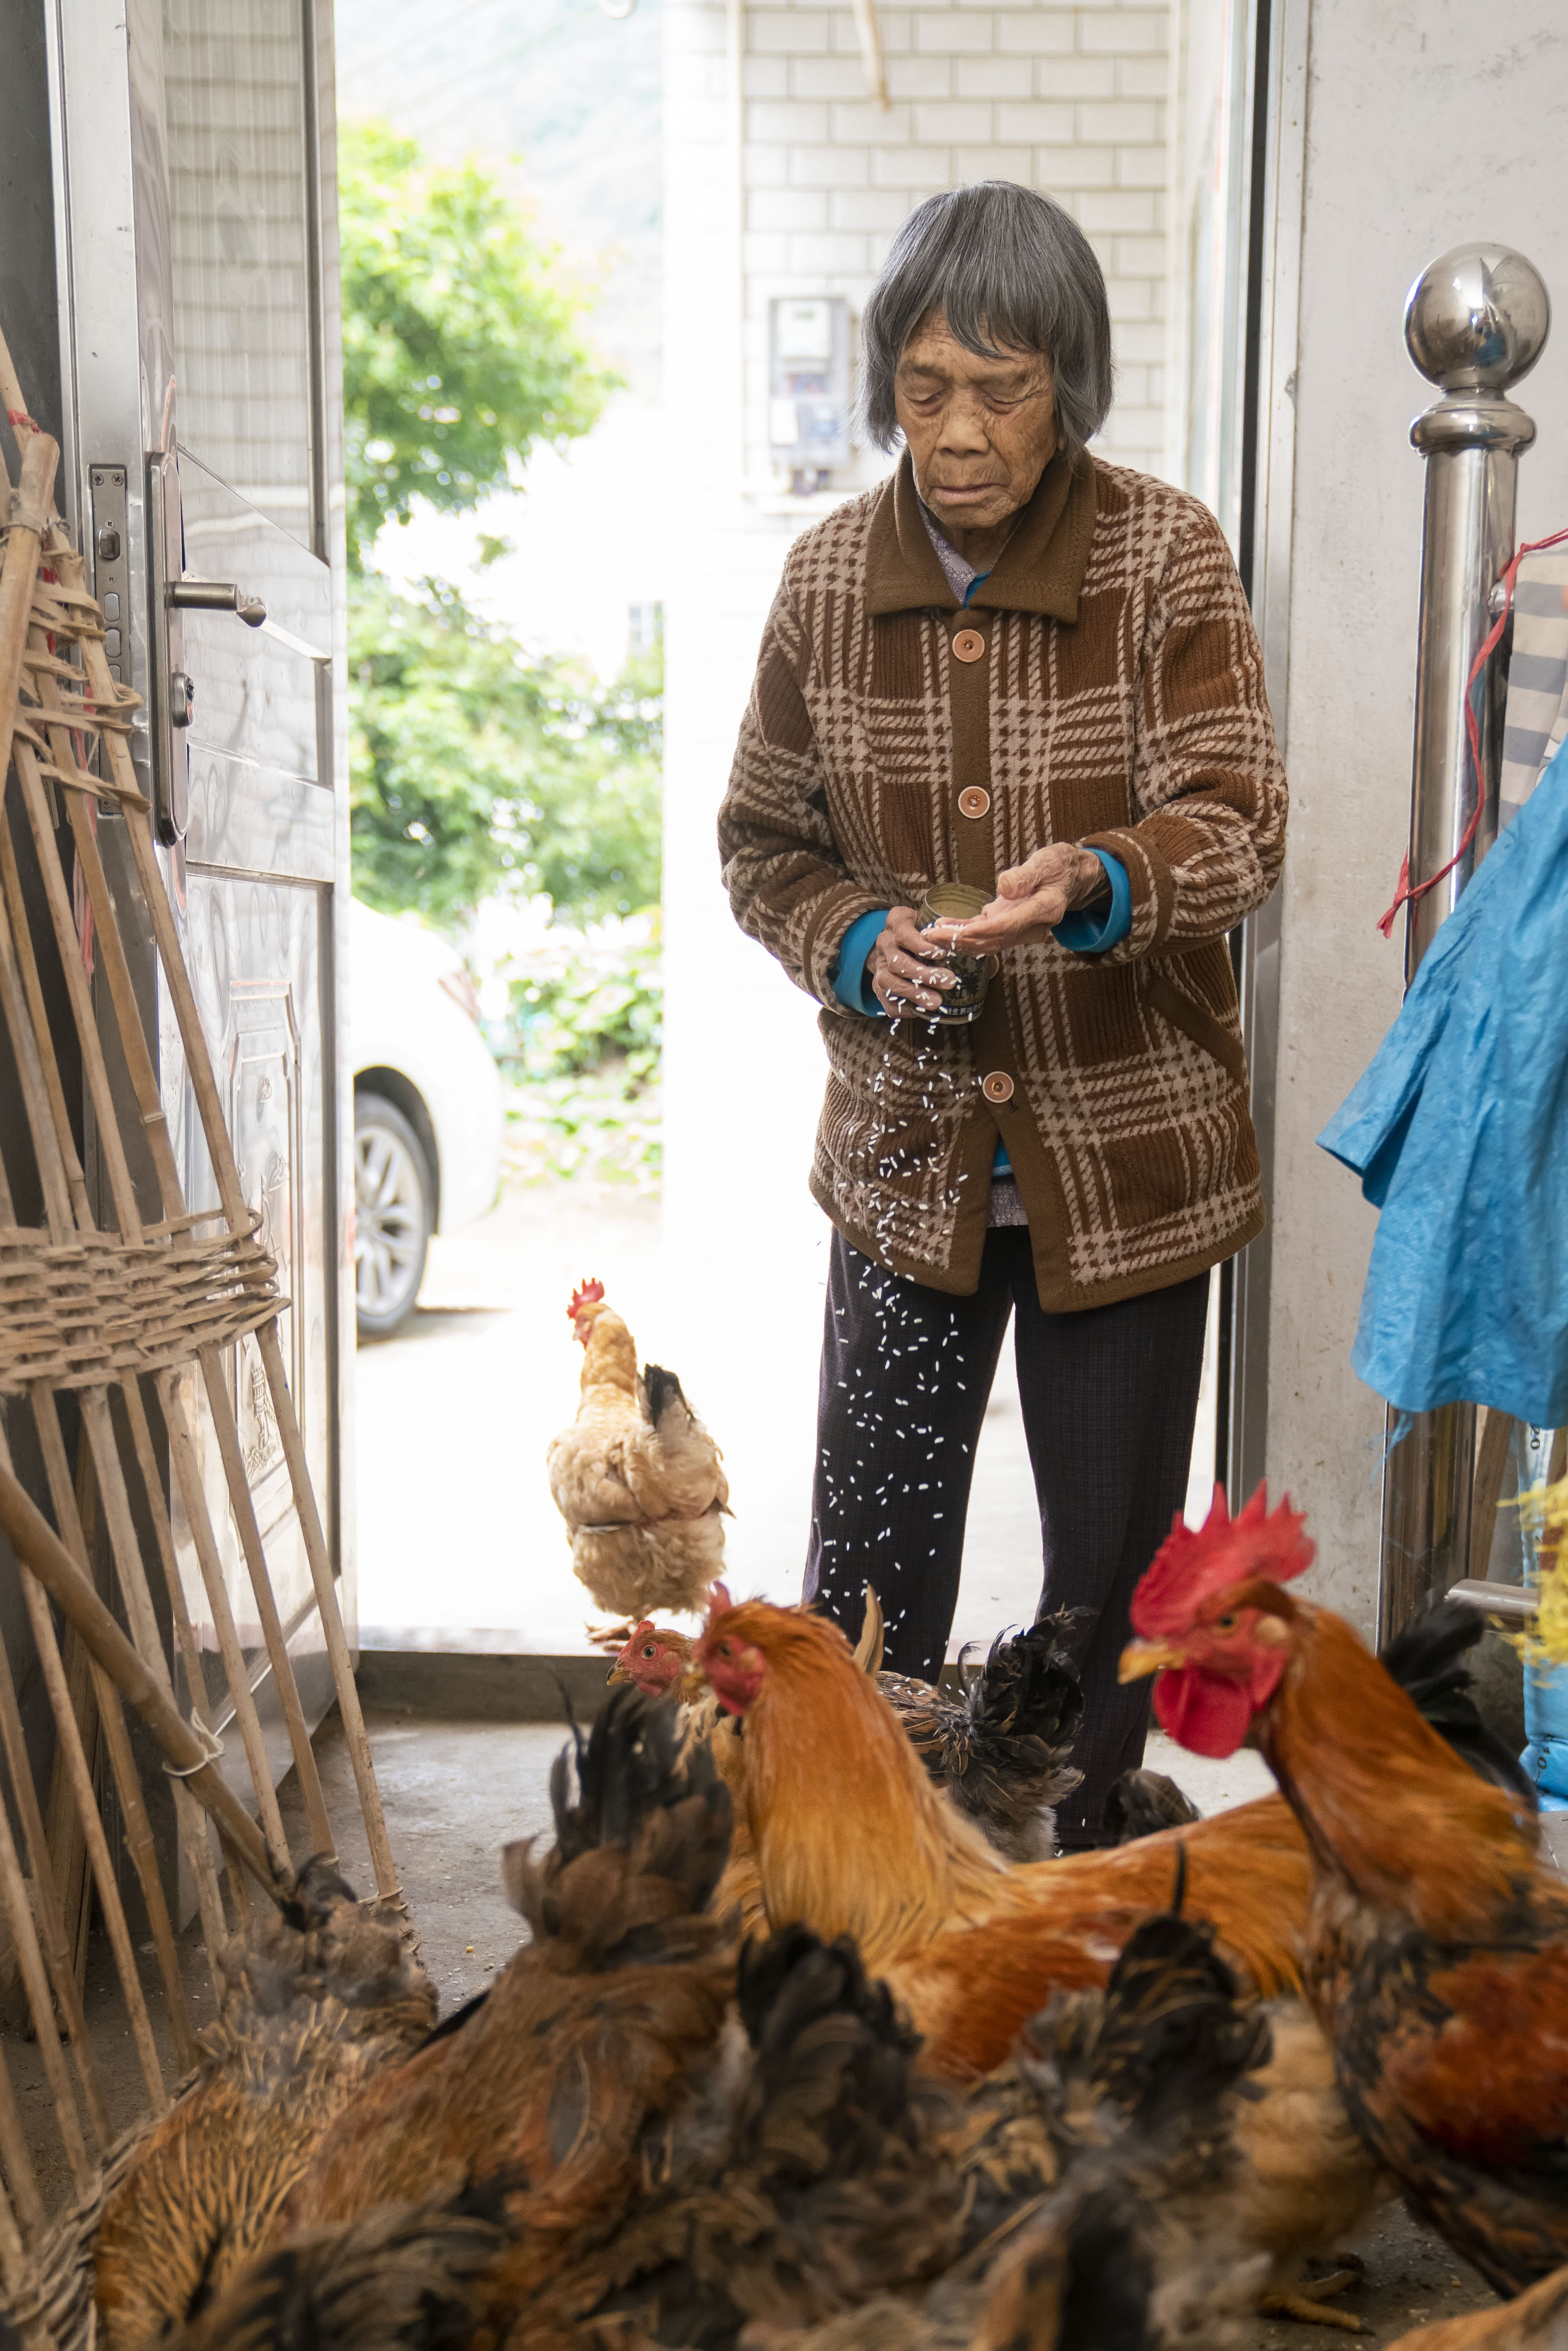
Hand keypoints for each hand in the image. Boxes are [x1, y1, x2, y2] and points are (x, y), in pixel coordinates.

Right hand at [866, 906, 960, 1014]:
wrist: (897, 940)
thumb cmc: (923, 929)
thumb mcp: (931, 921)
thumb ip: (941, 930)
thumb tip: (960, 943)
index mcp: (896, 922)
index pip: (903, 934)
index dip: (921, 946)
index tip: (942, 954)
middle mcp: (884, 942)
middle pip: (896, 962)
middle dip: (922, 974)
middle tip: (948, 982)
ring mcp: (878, 964)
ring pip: (887, 981)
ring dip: (913, 993)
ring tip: (936, 1002)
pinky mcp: (876, 984)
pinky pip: (885, 1000)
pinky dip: (903, 1008)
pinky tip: (922, 1010)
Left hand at [933, 845, 1108, 952]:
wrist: (1069, 877)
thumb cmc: (1058, 866)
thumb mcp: (1045, 862)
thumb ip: (1025, 875)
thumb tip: (1003, 887)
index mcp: (1044, 910)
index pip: (1010, 925)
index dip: (983, 931)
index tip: (958, 932)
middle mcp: (1033, 927)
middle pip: (994, 939)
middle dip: (961, 940)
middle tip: (931, 936)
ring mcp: (1021, 930)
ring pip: (987, 942)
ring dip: (959, 941)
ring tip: (931, 934)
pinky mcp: (1011, 926)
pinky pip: (986, 934)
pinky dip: (964, 933)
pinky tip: (944, 928)